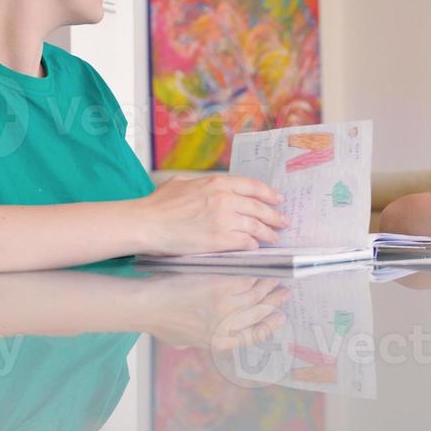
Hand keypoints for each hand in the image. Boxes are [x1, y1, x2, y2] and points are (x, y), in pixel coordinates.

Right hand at [138, 175, 288, 254]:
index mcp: (217, 183)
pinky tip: (255, 246)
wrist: (146, 224)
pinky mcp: (220, 240)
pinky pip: (245, 242)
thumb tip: (212, 186)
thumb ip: (203, 184)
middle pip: (259, 207)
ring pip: (256, 226)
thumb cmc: (158, 205)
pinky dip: (253, 244)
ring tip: (274, 237)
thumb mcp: (183, 183)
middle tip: (284, 222)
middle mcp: (225, 199)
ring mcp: (224, 220)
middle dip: (274, 216)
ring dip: (268, 233)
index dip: (269, 194)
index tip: (278, 199)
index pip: (253, 187)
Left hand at [144, 275, 290, 350]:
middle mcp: (230, 325)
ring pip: (258, 293)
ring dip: (269, 285)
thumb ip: (194, 341)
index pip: (254, 335)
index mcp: (222, 341)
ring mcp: (228, 304)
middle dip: (275, 303)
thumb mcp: (181, 342)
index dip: (269, 326)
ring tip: (275, 278)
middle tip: (284, 293)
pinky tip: (261, 266)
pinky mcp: (223, 285)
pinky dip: (257, 272)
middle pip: (260, 312)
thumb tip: (192, 342)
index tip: (279, 318)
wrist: (149, 305)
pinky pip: (247, 278)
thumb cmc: (160, 322)